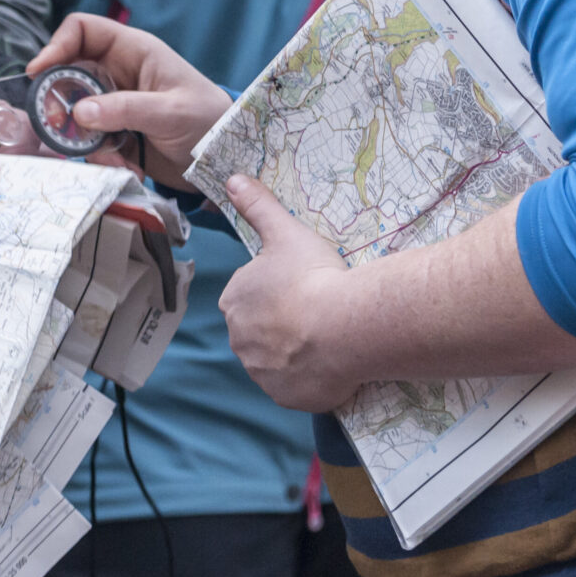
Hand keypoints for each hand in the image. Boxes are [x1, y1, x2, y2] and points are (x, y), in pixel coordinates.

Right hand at [34, 13, 231, 189]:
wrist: (225, 160)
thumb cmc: (208, 121)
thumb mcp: (170, 112)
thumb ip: (125, 109)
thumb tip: (79, 112)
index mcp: (133, 51)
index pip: (83, 31)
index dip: (57, 45)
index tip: (39, 72)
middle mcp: (118, 73)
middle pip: (69, 74)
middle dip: (62, 102)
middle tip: (60, 126)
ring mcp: (114, 104)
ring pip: (75, 113)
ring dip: (83, 138)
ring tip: (111, 155)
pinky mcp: (115, 133)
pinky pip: (90, 140)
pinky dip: (101, 156)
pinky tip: (127, 166)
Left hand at [218, 175, 361, 412]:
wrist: (343, 327)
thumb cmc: (312, 274)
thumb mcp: (285, 231)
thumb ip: (257, 205)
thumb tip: (232, 179)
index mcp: (234, 299)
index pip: (250, 294)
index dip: (278, 290)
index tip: (303, 286)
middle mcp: (239, 339)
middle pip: (261, 329)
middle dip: (283, 323)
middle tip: (317, 310)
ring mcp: (260, 373)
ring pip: (276, 359)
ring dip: (294, 351)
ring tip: (327, 337)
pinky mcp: (285, 397)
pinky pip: (295, 386)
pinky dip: (309, 378)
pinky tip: (330, 363)